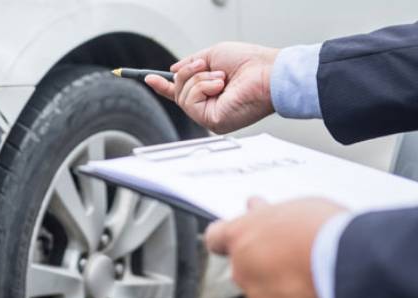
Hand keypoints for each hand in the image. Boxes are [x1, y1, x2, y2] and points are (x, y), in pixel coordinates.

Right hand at [145, 42, 279, 133]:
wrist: (268, 72)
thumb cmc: (250, 63)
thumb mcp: (213, 55)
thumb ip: (191, 63)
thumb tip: (172, 71)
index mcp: (211, 93)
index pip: (183, 93)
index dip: (164, 86)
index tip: (149, 78)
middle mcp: (210, 107)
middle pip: (178, 92)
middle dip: (188, 74)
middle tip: (205, 66)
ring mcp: (211, 116)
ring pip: (182, 96)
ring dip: (199, 79)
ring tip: (221, 78)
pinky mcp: (213, 122)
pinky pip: (190, 102)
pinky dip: (202, 87)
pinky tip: (220, 86)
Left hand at [205, 197, 345, 297]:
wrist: (350, 266)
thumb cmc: (326, 232)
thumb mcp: (293, 208)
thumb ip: (268, 215)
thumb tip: (259, 210)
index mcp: (240, 236)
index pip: (216, 237)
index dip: (227, 238)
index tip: (237, 237)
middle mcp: (242, 269)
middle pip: (244, 266)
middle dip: (262, 260)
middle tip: (289, 252)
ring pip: (263, 290)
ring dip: (279, 284)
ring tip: (310, 274)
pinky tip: (314, 292)